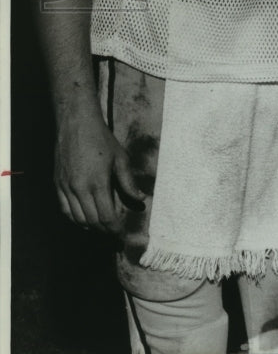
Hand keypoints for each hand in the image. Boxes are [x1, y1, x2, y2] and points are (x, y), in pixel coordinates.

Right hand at [54, 106, 145, 233]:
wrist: (76, 123)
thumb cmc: (101, 139)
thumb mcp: (120, 158)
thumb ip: (128, 182)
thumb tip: (140, 199)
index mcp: (97, 182)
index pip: (106, 217)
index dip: (114, 229)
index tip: (121, 234)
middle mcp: (79, 188)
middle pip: (92, 221)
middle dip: (104, 230)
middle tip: (114, 232)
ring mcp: (66, 187)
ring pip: (77, 218)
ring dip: (90, 226)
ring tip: (102, 227)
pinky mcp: (57, 184)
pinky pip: (64, 210)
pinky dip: (75, 219)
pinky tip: (84, 218)